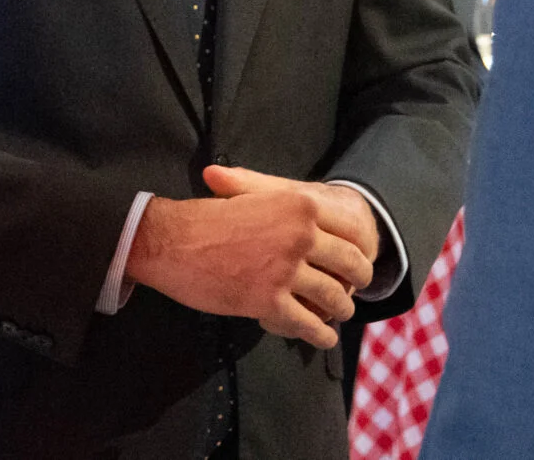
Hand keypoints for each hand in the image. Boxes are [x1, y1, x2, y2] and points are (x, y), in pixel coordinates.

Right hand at [125, 166, 377, 347]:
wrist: (172, 241)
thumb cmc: (206, 218)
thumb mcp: (251, 196)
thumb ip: (281, 200)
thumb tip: (307, 212)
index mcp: (299, 204)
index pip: (349, 229)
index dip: (359, 247)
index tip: (361, 257)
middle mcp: (301, 234)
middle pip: (349, 263)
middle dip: (358, 279)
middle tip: (358, 288)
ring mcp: (286, 269)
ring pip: (332, 296)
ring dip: (342, 309)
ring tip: (343, 313)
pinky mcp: (269, 301)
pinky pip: (308, 323)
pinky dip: (320, 334)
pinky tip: (324, 338)